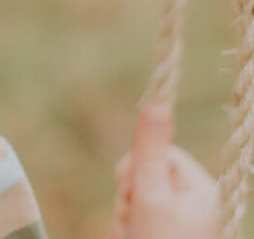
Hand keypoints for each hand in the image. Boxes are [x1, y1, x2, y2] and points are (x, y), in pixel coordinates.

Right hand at [108, 103, 217, 238]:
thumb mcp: (148, 195)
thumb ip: (148, 148)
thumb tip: (156, 102)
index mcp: (201, 187)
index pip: (159, 151)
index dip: (137, 166)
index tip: (131, 188)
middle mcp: (196, 203)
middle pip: (144, 174)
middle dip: (128, 196)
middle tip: (134, 221)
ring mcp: (182, 223)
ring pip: (136, 198)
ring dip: (125, 216)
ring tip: (133, 237)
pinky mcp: (166, 236)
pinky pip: (136, 218)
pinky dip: (128, 230)